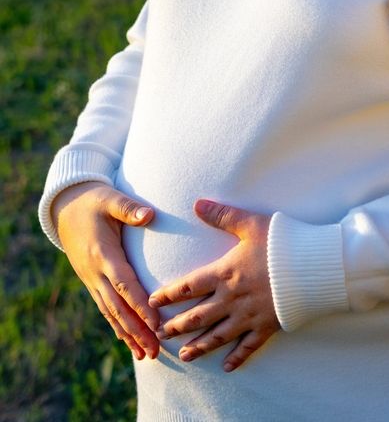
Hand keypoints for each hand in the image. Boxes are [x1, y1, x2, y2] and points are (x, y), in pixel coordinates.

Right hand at [53, 182, 159, 359]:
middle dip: (137, 330)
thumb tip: (150, 215)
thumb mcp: (110, 198)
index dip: (140, 305)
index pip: (124, 284)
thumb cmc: (93, 201)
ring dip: (128, 334)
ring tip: (146, 355)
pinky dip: (117, 326)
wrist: (67, 207)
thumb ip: (129, 208)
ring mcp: (91, 279)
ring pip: (111, 313)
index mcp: (103, 253)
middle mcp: (95, 272)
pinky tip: (128, 342)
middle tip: (155, 350)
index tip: (156, 323)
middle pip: (118, 307)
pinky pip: (105, 308)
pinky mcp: (91, 282)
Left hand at [148, 200, 279, 371]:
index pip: (189, 287)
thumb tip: (197, 204)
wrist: (312, 266)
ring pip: (217, 335)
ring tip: (184, 355)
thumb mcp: (250, 224)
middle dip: (177, 326)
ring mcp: (249, 315)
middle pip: (198, 316)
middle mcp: (232, 298)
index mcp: (225, 273)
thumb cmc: (282, 242)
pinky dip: (237, 358)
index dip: (169, 295)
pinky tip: (226, 367)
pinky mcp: (266, 326)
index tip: (152, 302)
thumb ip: (223, 215)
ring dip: (199, 346)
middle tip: (160, 334)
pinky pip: (248, 347)